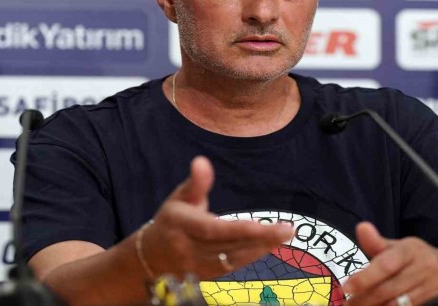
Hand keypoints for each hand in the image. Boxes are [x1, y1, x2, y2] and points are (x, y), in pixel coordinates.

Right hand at [140, 156, 293, 278]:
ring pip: (233, 260)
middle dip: (260, 238)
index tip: (263, 224)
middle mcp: (188, 249)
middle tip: (288, 229)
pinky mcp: (206, 276)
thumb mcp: (180, 197)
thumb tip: (202, 161)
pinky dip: (253, 256)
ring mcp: (197, 267)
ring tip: (285, 234)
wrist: (149, 258)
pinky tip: (270, 245)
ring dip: (261, 248)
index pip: (212, 230)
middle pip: (228, 246)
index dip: (238, 229)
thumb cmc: (171, 220)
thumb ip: (196, 182)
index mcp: (181, 225)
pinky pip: (233, 267)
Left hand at [343, 222, 437, 305]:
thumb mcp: (403, 247)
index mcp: (411, 250)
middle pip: (389, 289)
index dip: (365, 277)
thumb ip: (378, 244)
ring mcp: (432, 288)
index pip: (386, 264)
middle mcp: (423, 268)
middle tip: (347, 305)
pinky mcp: (437, 303)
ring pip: (399, 305)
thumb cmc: (421, 259)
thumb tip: (361, 227)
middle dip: (364, 300)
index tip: (347, 287)